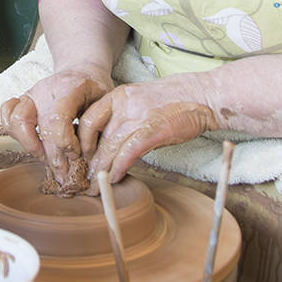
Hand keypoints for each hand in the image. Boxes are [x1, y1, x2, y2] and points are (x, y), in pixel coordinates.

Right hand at [0, 68, 112, 182]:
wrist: (82, 70)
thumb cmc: (95, 90)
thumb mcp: (106, 103)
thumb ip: (97, 127)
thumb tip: (89, 159)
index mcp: (70, 88)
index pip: (58, 120)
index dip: (66, 145)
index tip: (77, 157)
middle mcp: (46, 90)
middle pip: (41, 128)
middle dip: (53, 157)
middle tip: (66, 175)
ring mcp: (31, 94)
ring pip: (16, 121)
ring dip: (30, 146)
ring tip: (46, 160)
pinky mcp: (22, 100)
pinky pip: (6, 114)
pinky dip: (13, 132)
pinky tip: (32, 145)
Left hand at [79, 74, 217, 186]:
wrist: (200, 95)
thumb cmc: (171, 101)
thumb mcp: (139, 102)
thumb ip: (121, 119)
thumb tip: (107, 145)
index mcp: (118, 96)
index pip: (88, 120)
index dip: (81, 142)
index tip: (81, 159)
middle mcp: (124, 105)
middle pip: (97, 137)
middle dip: (89, 162)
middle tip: (84, 180)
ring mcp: (139, 117)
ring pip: (110, 147)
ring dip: (101, 171)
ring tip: (96, 187)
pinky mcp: (154, 130)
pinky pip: (129, 152)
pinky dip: (120, 168)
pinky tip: (115, 178)